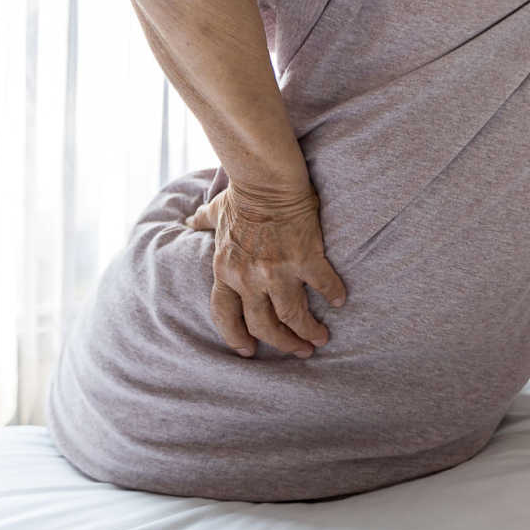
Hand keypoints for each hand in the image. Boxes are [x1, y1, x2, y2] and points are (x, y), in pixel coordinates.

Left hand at [183, 180, 346, 358]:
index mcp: (225, 270)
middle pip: (263, 325)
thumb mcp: (216, 212)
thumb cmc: (242, 195)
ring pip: (292, 315)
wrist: (267, 180)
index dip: (236, 337)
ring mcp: (277, 271)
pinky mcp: (305, 259)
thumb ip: (203, 221)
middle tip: (298, 350)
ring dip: (307, 332)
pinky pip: (323, 285)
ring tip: (320, 339)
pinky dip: (333, 294)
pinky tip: (340, 299)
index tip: (248, 349)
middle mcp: (249, 278)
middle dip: (281, 343)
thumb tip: (188, 220)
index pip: (225, 315)